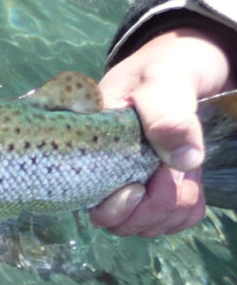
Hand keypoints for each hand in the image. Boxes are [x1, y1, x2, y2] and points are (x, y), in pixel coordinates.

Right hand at [89, 27, 233, 235]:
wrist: (196, 59)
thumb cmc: (170, 61)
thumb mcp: (166, 77)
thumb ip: (168, 112)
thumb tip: (182, 160)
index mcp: (90, 143)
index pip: (87, 197)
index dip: (119, 203)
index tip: (144, 180)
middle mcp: (103, 168)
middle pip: (118, 221)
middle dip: (154, 206)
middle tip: (173, 172)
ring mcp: (130, 180)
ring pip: (145, 225)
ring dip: (174, 206)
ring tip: (184, 170)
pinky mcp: (158, 187)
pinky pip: (169, 221)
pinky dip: (186, 208)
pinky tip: (189, 181)